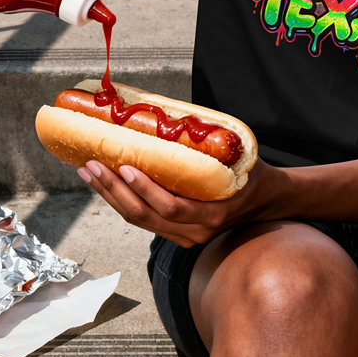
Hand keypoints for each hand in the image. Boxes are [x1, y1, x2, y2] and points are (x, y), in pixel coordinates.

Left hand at [77, 158, 280, 247]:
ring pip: (138, 220)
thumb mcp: (237, 160)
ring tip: (89, 172)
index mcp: (211, 216)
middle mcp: (195, 233)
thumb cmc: (252, 174)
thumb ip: (208, 149)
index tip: (125, 166)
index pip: (169, 207)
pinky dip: (122, 200)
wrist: (268, 201)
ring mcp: (185, 237)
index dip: (144, 189)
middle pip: (144, 216)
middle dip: (113, 190)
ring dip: (110, 195)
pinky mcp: (177, 234)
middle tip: (91, 165)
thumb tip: (172, 119)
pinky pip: (144, 219)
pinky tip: (107, 183)